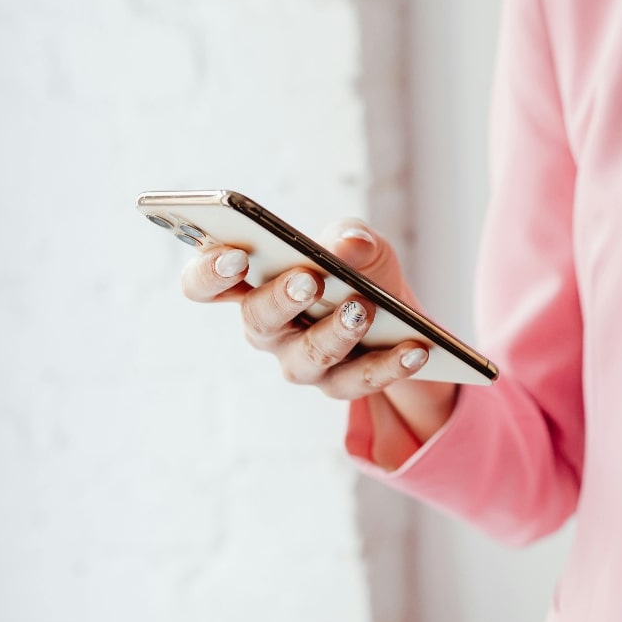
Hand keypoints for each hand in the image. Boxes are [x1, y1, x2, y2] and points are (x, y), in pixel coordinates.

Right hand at [181, 220, 458, 468]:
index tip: (235, 255)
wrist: (397, 315)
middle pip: (258, 320)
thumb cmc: (359, 270)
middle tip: (308, 279)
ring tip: (362, 310)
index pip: (204, 283)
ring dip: (334, 334)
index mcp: (252, 284)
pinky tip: (416, 347)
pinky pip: (360, 381)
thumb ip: (350, 237)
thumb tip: (347, 246)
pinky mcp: (340, 385)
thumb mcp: (359, 244)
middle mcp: (267, 328)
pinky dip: (390, 364)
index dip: (210, 271)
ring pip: (307, 358)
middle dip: (282, 299)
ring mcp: (300, 361)